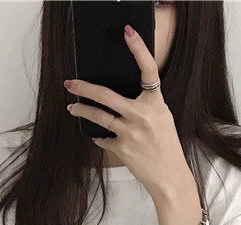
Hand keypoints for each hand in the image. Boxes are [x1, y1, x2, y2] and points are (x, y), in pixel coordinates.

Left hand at [64, 24, 191, 201]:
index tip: (128, 32)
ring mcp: (130, 132)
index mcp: (155, 103)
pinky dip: (100, 138)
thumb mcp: (162, 119)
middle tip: (70, 83)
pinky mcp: (122, 149)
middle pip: (106, 95)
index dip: (139, 48)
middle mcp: (141, 115)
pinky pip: (103, 139)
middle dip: (83, 88)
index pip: (148, 69)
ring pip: (98, 116)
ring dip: (82, 111)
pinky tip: (98, 136)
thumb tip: (121, 99)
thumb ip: (145, 106)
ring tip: (71, 108)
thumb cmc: (167, 148)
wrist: (169, 176)